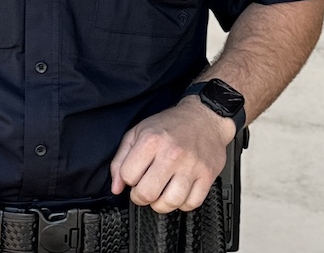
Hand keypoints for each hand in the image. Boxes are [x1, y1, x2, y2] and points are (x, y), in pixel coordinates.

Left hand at [109, 97, 235, 212]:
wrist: (203, 118)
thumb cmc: (169, 126)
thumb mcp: (137, 133)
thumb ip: (120, 159)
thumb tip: (116, 187)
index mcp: (151, 141)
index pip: (128, 176)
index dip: (127, 180)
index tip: (133, 178)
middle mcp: (171, 154)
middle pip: (147, 193)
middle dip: (140, 197)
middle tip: (143, 191)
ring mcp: (191, 166)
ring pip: (170, 202)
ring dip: (161, 205)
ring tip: (160, 195)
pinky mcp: (207, 175)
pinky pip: (192, 203)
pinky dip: (183, 205)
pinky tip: (178, 194)